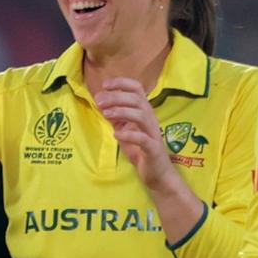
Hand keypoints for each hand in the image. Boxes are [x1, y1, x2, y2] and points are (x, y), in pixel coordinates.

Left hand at [95, 77, 174, 191]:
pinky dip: (129, 135)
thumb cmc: (141, 150)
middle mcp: (150, 119)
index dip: (121, 83)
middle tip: (99, 101)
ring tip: (106, 114)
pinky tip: (116, 134)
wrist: (157, 174)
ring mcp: (153, 134)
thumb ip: (116, 117)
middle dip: (116, 97)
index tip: (105, 84)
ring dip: (122, 112)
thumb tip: (101, 103)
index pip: (137, 89)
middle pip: (137, 99)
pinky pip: (143, 139)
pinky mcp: (153, 149)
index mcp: (144, 112)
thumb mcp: (125, 130)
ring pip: (141, 115)